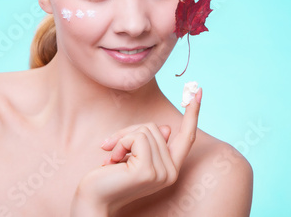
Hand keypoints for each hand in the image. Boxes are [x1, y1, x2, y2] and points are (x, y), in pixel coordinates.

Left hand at [70, 87, 202, 215]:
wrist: (93, 199)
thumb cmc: (110, 177)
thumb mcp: (133, 155)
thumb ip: (150, 142)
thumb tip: (167, 128)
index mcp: (171, 168)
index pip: (187, 137)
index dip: (193, 113)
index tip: (198, 91)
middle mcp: (171, 172)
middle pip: (156, 128)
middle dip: (130, 132)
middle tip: (112, 148)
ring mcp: (162, 173)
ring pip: (146, 130)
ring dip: (123, 139)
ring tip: (112, 158)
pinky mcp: (148, 171)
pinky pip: (137, 138)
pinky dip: (121, 143)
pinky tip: (111, 160)